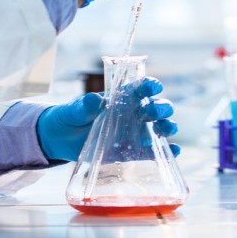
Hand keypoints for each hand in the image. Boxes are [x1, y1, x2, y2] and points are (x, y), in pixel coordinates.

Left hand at [36, 77, 179, 161]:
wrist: (61, 139)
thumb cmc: (71, 116)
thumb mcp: (75, 109)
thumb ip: (85, 105)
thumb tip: (94, 100)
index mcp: (121, 97)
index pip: (140, 88)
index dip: (150, 86)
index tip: (153, 87)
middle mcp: (132, 113)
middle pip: (155, 107)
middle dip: (161, 108)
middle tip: (154, 112)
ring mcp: (134, 133)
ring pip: (158, 128)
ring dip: (167, 126)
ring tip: (168, 129)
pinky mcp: (131, 151)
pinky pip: (151, 151)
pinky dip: (166, 151)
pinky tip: (174, 151)